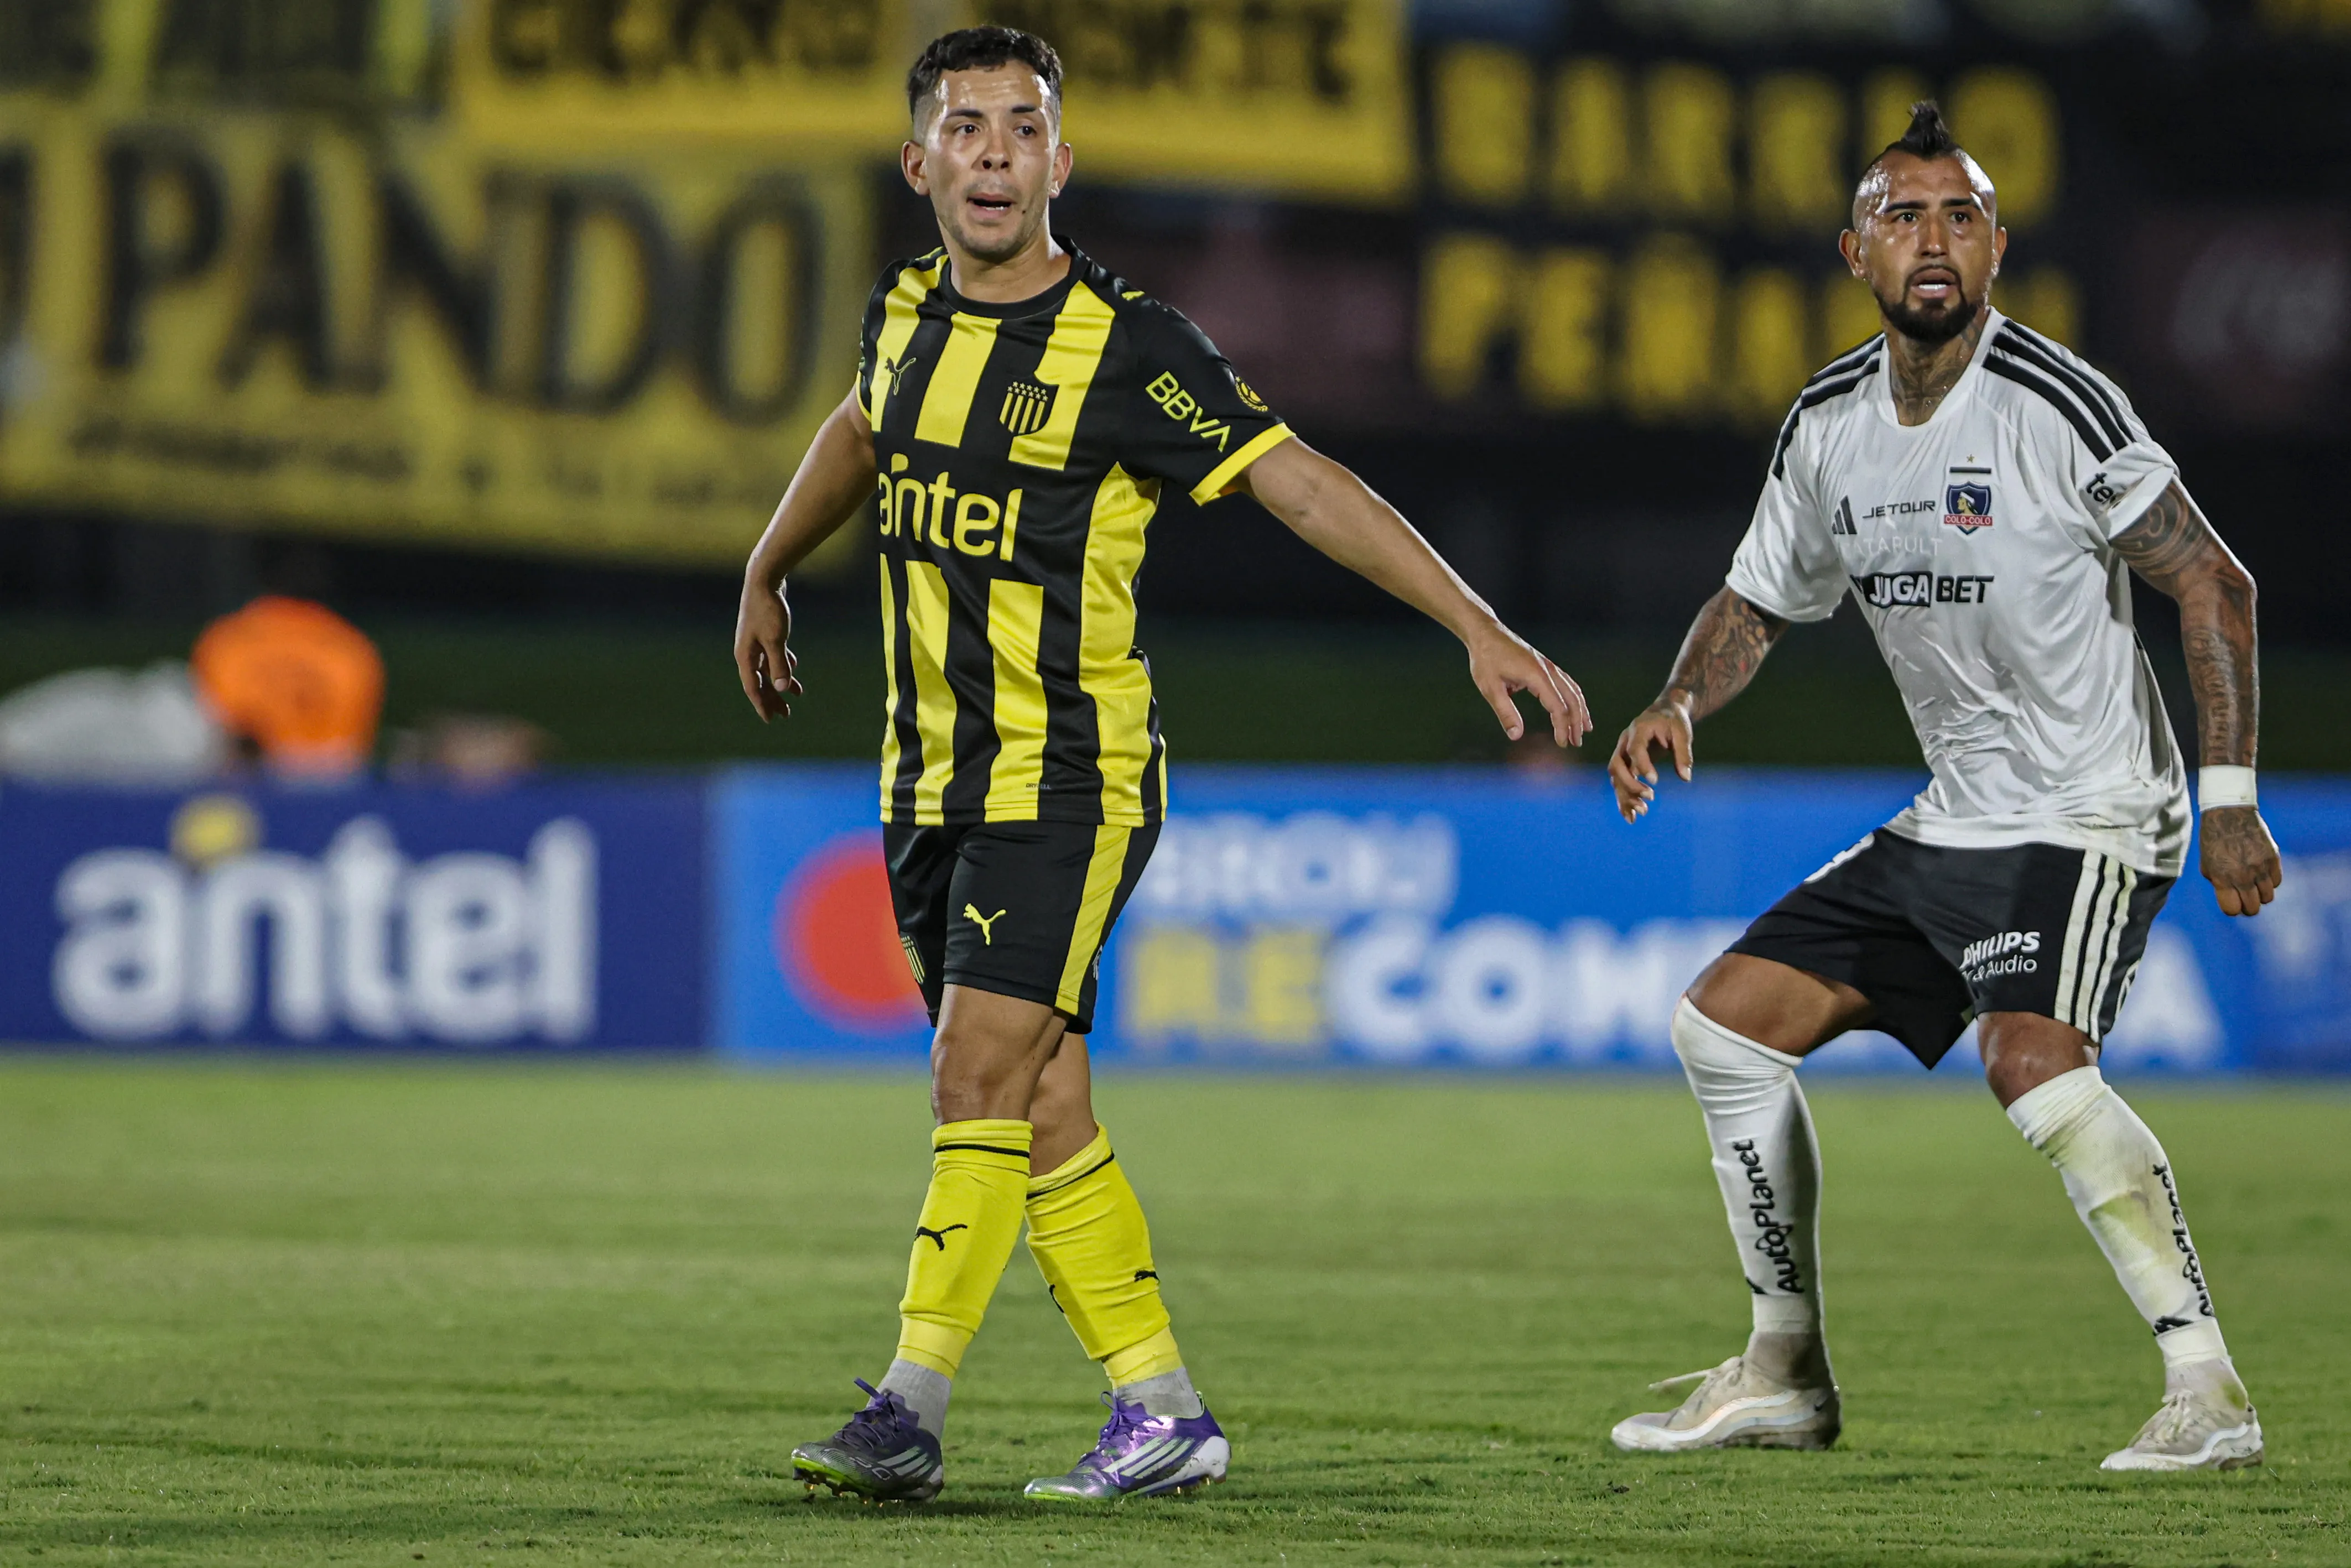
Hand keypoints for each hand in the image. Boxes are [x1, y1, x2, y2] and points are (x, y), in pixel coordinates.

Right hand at [734, 578, 801, 721]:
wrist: (764, 580)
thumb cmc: (768, 609)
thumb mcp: (776, 640)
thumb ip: (779, 665)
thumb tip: (781, 689)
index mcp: (745, 656)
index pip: (753, 687)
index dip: (762, 705)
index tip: (770, 720)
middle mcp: (747, 651)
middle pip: (760, 681)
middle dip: (773, 697)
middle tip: (786, 714)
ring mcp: (755, 641)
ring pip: (768, 668)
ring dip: (781, 681)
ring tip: (796, 694)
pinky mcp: (764, 632)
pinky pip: (772, 654)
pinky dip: (782, 663)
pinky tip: (794, 666)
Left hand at [1467, 627, 1589, 748]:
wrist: (1485, 633)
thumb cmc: (1486, 659)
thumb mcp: (1490, 688)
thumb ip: (1505, 712)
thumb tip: (1516, 736)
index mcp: (1536, 676)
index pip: (1558, 707)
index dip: (1562, 727)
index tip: (1562, 744)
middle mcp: (1547, 670)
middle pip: (1571, 699)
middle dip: (1576, 722)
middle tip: (1577, 743)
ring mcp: (1548, 666)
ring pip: (1572, 690)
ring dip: (1580, 710)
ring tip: (1585, 728)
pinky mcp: (1544, 665)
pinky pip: (1566, 682)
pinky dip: (1574, 697)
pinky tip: (1576, 707)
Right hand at [1608, 697, 1693, 822]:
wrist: (1664, 712)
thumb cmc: (1674, 720)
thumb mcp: (1683, 732)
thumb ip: (1684, 754)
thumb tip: (1686, 778)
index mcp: (1638, 730)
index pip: (1634, 750)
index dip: (1642, 766)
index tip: (1655, 782)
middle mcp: (1625, 742)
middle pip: (1616, 766)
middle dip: (1630, 785)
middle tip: (1650, 798)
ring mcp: (1622, 754)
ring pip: (1615, 778)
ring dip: (1625, 796)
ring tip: (1642, 812)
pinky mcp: (1626, 764)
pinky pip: (1619, 783)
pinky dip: (1624, 799)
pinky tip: (1632, 816)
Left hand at [2200, 805, 2281, 915]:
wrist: (2229, 813)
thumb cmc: (2213, 840)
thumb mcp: (2206, 864)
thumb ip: (2219, 883)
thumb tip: (2231, 898)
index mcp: (2222, 878)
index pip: (2232, 909)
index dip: (2232, 908)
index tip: (2232, 903)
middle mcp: (2243, 875)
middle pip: (2253, 908)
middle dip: (2248, 907)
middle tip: (2244, 899)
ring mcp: (2260, 867)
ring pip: (2268, 897)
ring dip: (2260, 894)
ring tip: (2253, 885)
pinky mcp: (2273, 858)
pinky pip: (2277, 881)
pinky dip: (2270, 881)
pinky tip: (2262, 873)